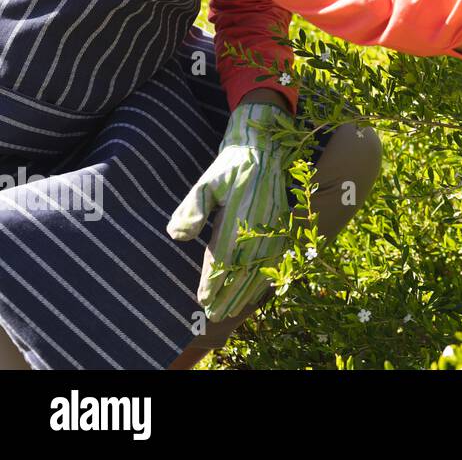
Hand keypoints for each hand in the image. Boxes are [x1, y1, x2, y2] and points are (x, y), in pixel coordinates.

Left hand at [167, 102, 296, 321]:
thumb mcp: (206, 182)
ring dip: (247, 291)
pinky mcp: (281, 224)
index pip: (224, 258)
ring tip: (233, 310)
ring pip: (261, 267)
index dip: (213, 282)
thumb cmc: (230, 164)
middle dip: (229, 295)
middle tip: (215, 315)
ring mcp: (274, 226)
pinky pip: (275, 257)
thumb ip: (192, 209)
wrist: (263, 146)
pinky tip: (259, 290)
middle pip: (243, 269)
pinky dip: (266, 277)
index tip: (202, 301)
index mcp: (239, 216)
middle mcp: (260, 225)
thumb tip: (179, 236)